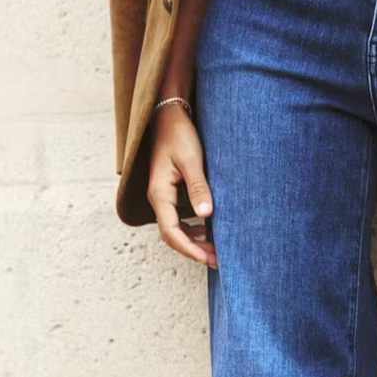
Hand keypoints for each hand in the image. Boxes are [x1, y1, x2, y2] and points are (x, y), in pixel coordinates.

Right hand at [147, 102, 217, 268]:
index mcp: (159, 193)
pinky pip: (177, 219)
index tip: (209, 259)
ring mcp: (162, 196)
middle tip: (217, 261)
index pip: (171, 231)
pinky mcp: (169, 192)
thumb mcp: (191, 160)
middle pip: (171, 235)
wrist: (169, 115)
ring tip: (215, 251)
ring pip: (174, 229)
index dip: (189, 249)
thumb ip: (198, 187)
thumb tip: (205, 216)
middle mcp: (158, 198)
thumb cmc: (179, 134)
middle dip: (193, 251)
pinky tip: (205, 231)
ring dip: (193, 242)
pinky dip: (191, 230)